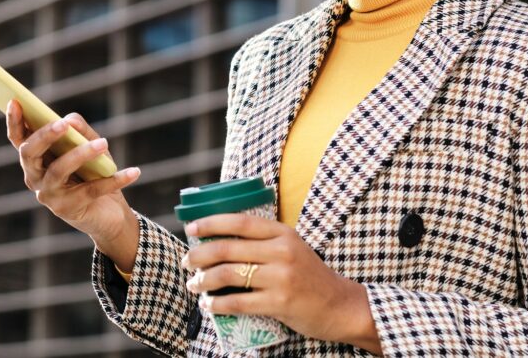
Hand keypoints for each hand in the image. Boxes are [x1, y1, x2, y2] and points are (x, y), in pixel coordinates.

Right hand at [5, 99, 141, 265]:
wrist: (107, 213)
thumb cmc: (93, 172)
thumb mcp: (88, 146)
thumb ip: (79, 130)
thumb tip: (70, 121)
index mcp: (35, 160)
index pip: (19, 139)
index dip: (14, 122)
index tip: (15, 101)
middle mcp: (35, 178)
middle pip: (30, 153)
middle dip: (44, 136)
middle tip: (63, 125)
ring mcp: (49, 196)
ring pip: (59, 170)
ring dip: (81, 154)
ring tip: (103, 143)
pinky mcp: (68, 210)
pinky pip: (92, 190)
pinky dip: (115, 180)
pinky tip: (134, 171)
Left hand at [181, 214, 380, 352]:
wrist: (340, 305)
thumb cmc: (309, 276)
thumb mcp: (291, 248)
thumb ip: (263, 242)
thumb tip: (219, 240)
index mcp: (282, 233)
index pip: (239, 222)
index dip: (210, 223)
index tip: (190, 228)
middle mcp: (281, 251)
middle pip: (227, 248)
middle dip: (199, 255)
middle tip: (186, 262)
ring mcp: (281, 277)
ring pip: (229, 274)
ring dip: (204, 280)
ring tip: (193, 284)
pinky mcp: (280, 303)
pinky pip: (239, 302)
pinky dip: (218, 303)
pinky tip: (208, 304)